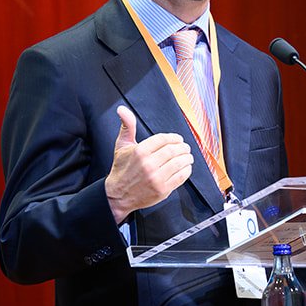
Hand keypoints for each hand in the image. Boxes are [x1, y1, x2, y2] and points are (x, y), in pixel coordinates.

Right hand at [105, 105, 192, 224]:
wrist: (118, 195)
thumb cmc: (121, 169)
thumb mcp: (121, 145)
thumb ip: (127, 126)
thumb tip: (122, 109)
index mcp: (140, 151)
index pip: (164, 139)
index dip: (174, 138)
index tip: (178, 139)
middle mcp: (148, 164)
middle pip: (174, 150)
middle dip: (183, 147)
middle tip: (185, 148)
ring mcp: (156, 178)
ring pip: (179, 163)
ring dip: (187, 158)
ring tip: (187, 157)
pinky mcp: (162, 190)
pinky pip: (181, 177)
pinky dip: (186, 170)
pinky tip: (185, 168)